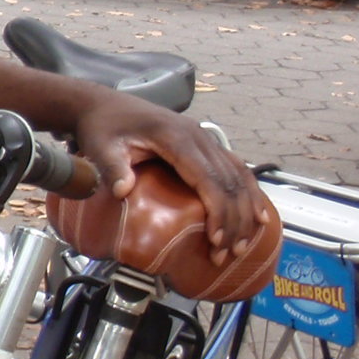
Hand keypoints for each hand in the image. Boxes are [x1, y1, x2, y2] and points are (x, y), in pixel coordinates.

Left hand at [72, 91, 262, 261]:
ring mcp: (204, 139)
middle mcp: (198, 136)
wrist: (104, 105)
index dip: (218, 210)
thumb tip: (122, 191)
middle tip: (228, 253)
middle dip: (234, 220)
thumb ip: (112, 167)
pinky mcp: (204, 144)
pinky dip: (249, 193)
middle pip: (229, 181)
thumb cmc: (104, 127)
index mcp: (176, 137)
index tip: (216, 239)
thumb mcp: (101, 146)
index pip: (209, 178)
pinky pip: (235, 169)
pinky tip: (257, 215)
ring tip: (242, 244)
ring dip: (245, 211)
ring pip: (238, 176)